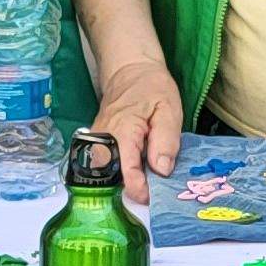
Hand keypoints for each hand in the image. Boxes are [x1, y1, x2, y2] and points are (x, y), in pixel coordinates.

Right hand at [91, 57, 186, 206]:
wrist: (129, 70)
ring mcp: (98, 141)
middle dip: (135, 187)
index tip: (157, 194)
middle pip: (114, 178)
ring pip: (110, 173)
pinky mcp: (99, 143)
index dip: (142, 190)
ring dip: (130, 179)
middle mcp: (103, 139)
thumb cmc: (151, 87)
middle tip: (157, 186)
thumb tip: (161, 170)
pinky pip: (110, 163)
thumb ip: (166, 140)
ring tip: (151, 175)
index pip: (127, 173)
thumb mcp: (168, 109)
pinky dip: (126, 169)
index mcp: (122, 132)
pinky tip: (142, 164)